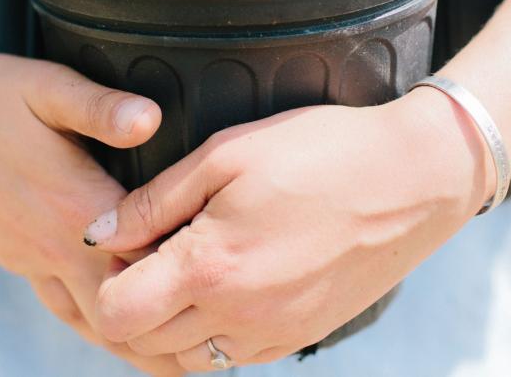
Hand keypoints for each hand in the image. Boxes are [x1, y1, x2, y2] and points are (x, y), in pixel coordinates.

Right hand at [0, 41, 182, 376]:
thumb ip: (100, 108)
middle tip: (213, 331)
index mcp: (73, 205)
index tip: (226, 288)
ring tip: (177, 349)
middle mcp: (54, 244)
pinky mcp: (14, 254)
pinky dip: (93, 322)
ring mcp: (30, 256)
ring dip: (132, 335)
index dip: (185, 281)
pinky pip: (60, 305)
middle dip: (166, 326)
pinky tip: (112, 321)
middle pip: (120, 310)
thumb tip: (152, 119)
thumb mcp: (44, 87)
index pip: (143, 264)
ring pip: (88, 319)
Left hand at [86, 90, 494, 370]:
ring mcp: (273, 334)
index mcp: (210, 267)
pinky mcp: (301, 335)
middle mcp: (238, 316)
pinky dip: (210, 331)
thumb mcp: (226, 155)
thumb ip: (155, 201)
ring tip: (184, 266)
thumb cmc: (316, 153)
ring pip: (186, 357)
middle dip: (130, 300)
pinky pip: (232, 357)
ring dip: (168, 321)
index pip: (115, 313)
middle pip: (144, 341)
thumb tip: (99, 233)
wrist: (412, 179)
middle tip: (148, 250)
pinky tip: (225, 284)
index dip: (104, 277)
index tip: (122, 240)